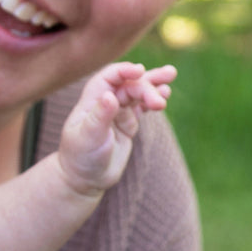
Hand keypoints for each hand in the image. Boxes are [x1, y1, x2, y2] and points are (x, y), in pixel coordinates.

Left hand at [59, 61, 175, 194]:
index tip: (140, 71)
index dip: (124, 71)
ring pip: (137, 92)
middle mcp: (105, 103)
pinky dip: (152, 100)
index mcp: (91, 101)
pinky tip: (164, 96)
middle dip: (146, 87)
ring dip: (153, 85)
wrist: (85, 179)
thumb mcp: (89, 138)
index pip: (108, 77)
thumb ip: (100, 117)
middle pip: (128, 85)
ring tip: (171, 75)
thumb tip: (110, 96)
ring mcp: (117, 113)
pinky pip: (142, 106)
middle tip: (160, 101)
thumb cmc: (81, 158)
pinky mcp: (127, 124)